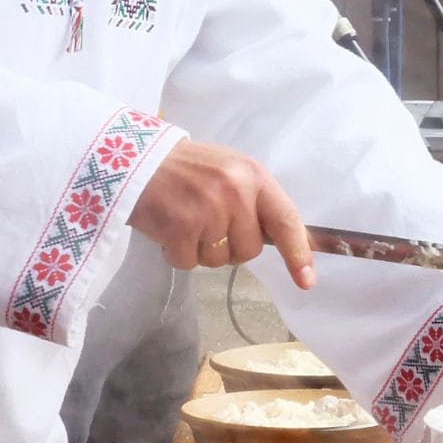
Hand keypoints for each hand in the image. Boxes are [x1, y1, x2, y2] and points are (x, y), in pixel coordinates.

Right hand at [128, 140, 315, 285]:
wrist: (135, 161)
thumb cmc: (186, 169)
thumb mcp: (228, 171)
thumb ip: (253, 201)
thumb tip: (279, 241)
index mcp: (253, 176)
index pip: (285, 220)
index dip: (298, 254)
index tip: (306, 281)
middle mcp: (236, 192)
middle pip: (249, 250)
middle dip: (229, 246)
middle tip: (205, 222)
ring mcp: (208, 210)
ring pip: (219, 260)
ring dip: (200, 250)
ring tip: (184, 221)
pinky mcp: (181, 227)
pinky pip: (188, 263)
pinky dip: (176, 254)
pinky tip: (167, 230)